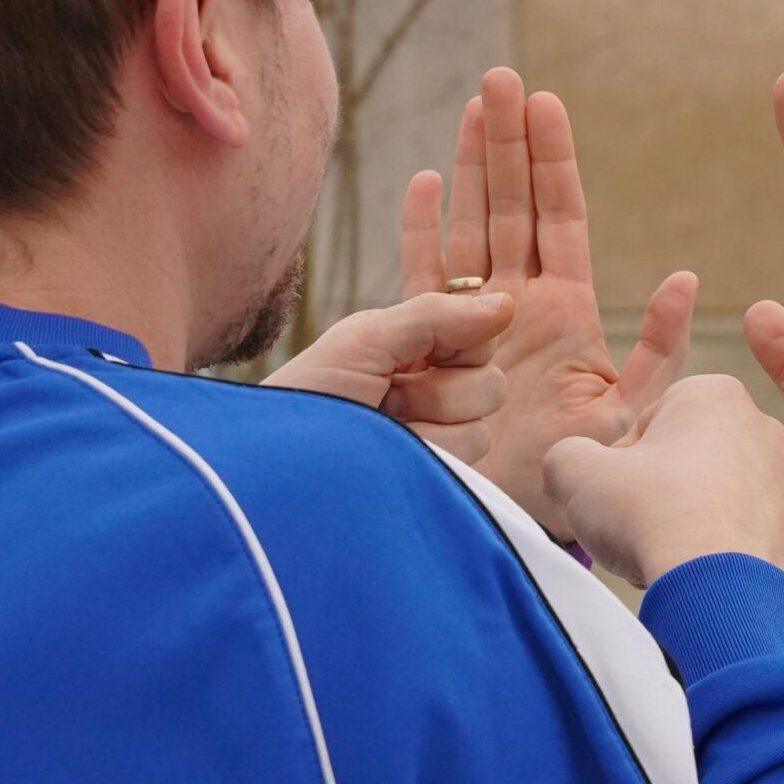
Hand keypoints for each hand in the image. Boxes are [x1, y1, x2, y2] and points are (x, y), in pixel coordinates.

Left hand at [266, 231, 514, 466]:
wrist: (277, 464)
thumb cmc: (308, 397)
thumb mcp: (366, 340)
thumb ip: (436, 315)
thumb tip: (506, 303)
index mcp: (415, 353)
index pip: (478, 337)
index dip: (459, 341)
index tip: (417, 352)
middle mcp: (432, 396)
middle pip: (490, 381)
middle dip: (439, 390)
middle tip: (387, 397)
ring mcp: (437, 442)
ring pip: (483, 423)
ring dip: (430, 425)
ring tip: (384, 432)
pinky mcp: (441, 479)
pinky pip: (471, 456)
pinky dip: (431, 451)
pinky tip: (396, 456)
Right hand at [403, 67, 699, 538]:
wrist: (534, 526)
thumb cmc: (597, 480)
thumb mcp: (638, 412)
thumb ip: (660, 351)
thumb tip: (685, 281)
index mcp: (565, 313)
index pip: (558, 220)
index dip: (551, 162)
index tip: (545, 103)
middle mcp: (517, 309)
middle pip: (510, 208)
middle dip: (506, 143)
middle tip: (502, 79)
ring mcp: (472, 326)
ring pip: (468, 229)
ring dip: (468, 168)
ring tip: (470, 106)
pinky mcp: (433, 354)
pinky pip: (421, 283)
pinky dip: (421, 234)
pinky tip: (423, 183)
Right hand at [541, 374, 783, 589]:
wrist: (718, 590)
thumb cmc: (649, 515)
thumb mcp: (575, 471)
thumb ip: (567, 456)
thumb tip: (571, 467)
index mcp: (715, 396)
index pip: (652, 420)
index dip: (622, 460)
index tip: (616, 491)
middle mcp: (766, 432)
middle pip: (692, 461)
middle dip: (662, 491)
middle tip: (637, 526)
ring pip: (723, 504)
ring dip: (694, 526)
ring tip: (667, 556)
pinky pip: (749, 546)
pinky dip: (725, 562)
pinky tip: (700, 581)